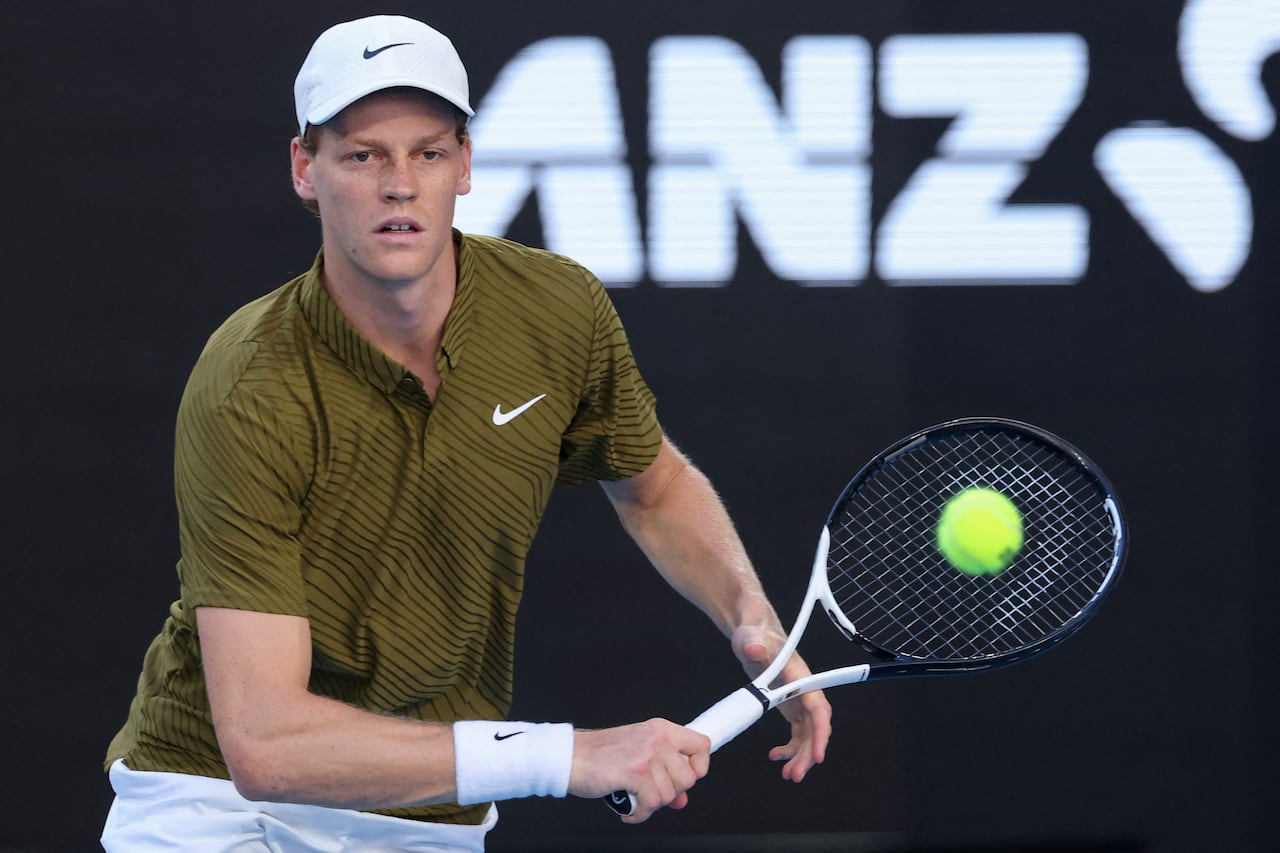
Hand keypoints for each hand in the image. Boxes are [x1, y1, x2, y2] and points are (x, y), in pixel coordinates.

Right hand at [569, 720, 710, 822]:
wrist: (570, 757)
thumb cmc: (600, 756)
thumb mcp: (638, 756)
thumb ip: (663, 773)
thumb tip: (680, 799)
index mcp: (661, 729)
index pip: (702, 745)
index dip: (698, 767)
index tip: (683, 779)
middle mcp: (657, 738)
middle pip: (688, 778)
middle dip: (670, 793)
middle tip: (650, 793)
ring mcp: (647, 753)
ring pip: (669, 795)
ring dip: (651, 805)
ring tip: (634, 799)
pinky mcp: (634, 771)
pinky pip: (651, 804)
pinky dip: (639, 814)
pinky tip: (628, 808)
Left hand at [732, 625, 832, 781]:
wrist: (751, 634)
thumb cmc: (754, 634)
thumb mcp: (750, 638)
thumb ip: (753, 643)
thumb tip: (753, 648)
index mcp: (800, 675)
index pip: (817, 707)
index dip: (820, 732)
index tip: (819, 754)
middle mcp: (803, 689)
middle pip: (815, 727)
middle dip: (809, 753)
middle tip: (795, 774)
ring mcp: (796, 699)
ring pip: (807, 734)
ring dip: (801, 756)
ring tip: (789, 774)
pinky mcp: (788, 705)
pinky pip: (797, 733)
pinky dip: (790, 748)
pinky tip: (776, 755)